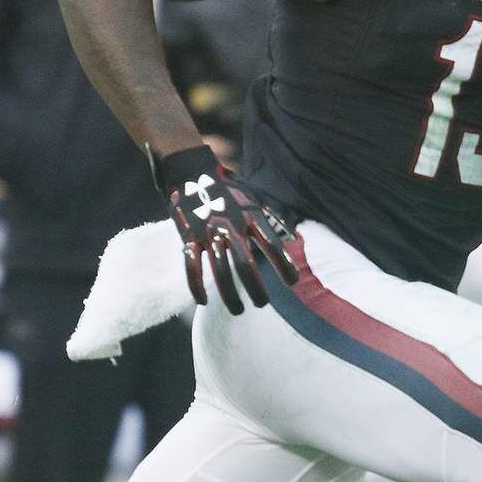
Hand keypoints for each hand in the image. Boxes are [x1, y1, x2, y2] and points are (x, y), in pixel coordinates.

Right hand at [151, 143, 297, 313]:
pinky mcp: (189, 237)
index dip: (283, 265)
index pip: (271, 244)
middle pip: (246, 265)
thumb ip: (270, 219)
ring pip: (220, 271)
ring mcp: (208, 233)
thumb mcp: (252, 199)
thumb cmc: (226, 189)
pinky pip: (192, 266)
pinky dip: (196, 286)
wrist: (191, 171)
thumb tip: (290, 238)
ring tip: (238, 310)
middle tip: (262, 304)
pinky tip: (203, 302)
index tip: (292, 283)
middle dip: (256, 289)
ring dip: (229, 295)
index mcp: (249, 217)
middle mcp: (231, 227)